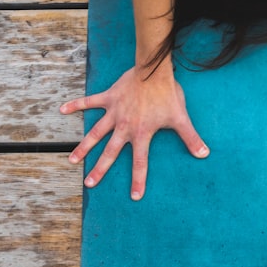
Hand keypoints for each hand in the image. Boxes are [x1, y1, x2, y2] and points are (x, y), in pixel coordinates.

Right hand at [60, 63, 207, 200]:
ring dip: (83, 147)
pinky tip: (62, 110)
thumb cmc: (167, 94)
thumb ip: (191, 138)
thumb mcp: (181, 118)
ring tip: (72, 160)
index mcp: (141, 134)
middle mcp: (124, 127)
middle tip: (90, 184)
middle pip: (110, 153)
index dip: (139, 180)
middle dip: (100, 169)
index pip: (140, 162)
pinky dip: (76, 105)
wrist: (154, 70)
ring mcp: (114, 112)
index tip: (135, 196)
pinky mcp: (108, 98)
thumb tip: (204, 154)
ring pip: (95, 133)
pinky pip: (89, 102)